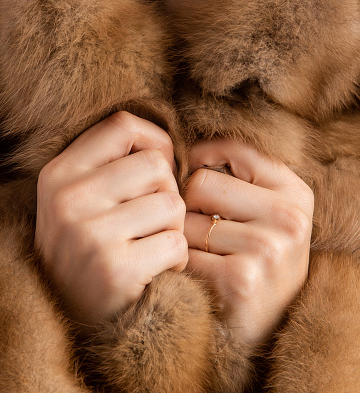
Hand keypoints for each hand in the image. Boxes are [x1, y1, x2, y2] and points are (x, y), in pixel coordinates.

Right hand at [35, 112, 186, 329]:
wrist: (66, 311)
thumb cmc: (83, 246)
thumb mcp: (78, 197)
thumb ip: (111, 164)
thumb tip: (167, 147)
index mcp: (60, 173)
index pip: (122, 125)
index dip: (154, 139)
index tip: (159, 165)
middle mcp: (70, 199)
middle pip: (156, 165)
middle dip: (167, 191)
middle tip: (153, 218)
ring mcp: (92, 234)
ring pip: (172, 204)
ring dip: (173, 227)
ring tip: (151, 244)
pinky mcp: (117, 270)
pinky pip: (176, 244)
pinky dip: (176, 258)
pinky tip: (155, 268)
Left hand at [184, 140, 312, 347]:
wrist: (267, 328)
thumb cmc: (259, 263)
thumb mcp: (266, 216)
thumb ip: (239, 179)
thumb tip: (183, 151)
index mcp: (295, 193)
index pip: (236, 148)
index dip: (203, 156)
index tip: (193, 170)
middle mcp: (288, 218)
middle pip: (200, 182)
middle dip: (189, 206)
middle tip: (202, 228)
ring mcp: (267, 248)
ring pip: (186, 219)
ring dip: (184, 238)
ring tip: (205, 256)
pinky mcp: (241, 278)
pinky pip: (183, 252)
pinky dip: (181, 264)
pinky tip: (199, 276)